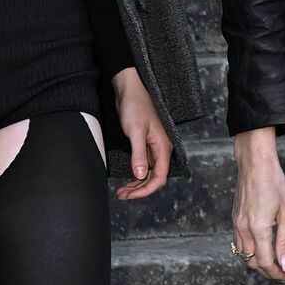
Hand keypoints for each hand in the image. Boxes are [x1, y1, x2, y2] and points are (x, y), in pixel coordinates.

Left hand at [111, 66, 172, 200]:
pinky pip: (142, 165)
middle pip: (153, 178)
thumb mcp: (135, 131)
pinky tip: (126, 179)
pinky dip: (134, 174)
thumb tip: (140, 175)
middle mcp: (160, 149)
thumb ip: (139, 154)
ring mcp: (152, 147)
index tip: (130, 195)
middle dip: (138, 189)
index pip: (159, 177)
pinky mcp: (143, 144)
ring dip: (136, 184)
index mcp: (163, 147)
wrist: (129, 89)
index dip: (145, 189)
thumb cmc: (135, 106)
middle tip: (121, 195)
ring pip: (147, 173)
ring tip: (121, 191)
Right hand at [231, 127, 284, 284]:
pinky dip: (249, 252)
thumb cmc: (274, 183)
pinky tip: (261, 248)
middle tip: (282, 272)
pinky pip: (238, 243)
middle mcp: (243, 229)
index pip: (265, 262)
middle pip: (252, 262)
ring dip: (257, 263)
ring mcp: (236, 224)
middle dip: (267, 272)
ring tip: (273, 263)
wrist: (254, 163)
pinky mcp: (234, 219)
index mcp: (258, 228)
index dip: (277, 274)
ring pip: (243, 255)